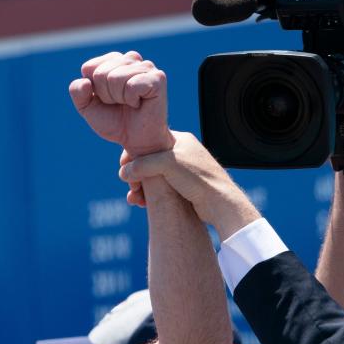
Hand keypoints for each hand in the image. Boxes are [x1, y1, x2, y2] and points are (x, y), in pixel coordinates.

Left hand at [69, 51, 173, 156]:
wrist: (137, 141)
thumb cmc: (115, 121)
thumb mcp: (88, 108)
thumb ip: (78, 93)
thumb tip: (85, 81)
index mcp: (114, 60)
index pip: (89, 68)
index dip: (94, 90)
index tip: (108, 100)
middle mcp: (131, 59)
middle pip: (101, 73)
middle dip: (106, 95)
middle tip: (121, 104)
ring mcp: (146, 66)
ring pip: (115, 78)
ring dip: (119, 99)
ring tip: (130, 104)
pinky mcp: (157, 78)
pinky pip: (131, 85)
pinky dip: (131, 100)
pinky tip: (140, 103)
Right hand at [119, 131, 258, 238]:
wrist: (220, 203)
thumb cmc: (197, 178)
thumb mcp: (166, 164)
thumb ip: (142, 164)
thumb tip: (123, 172)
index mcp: (180, 139)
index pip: (149, 140)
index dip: (134, 152)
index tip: (124, 165)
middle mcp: (182, 153)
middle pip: (149, 160)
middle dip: (136, 173)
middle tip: (131, 186)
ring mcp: (183, 171)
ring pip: (153, 176)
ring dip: (140, 187)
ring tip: (134, 198)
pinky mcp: (183, 188)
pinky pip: (160, 189)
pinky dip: (149, 195)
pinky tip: (141, 203)